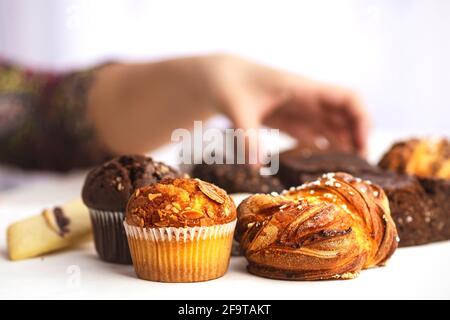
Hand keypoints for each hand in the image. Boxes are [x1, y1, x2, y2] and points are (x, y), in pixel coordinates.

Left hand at [206, 55, 369, 155]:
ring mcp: (302, 111)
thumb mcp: (238, 109)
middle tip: (359, 170)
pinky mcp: (293, 122)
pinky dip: (327, 150)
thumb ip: (247, 136)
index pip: (347, 98)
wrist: (220, 80)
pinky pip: (318, 135)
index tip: (362, 145)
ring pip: (335, 128)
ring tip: (348, 175)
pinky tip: (328, 170)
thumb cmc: (231, 86)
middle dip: (357, 140)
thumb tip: (256, 167)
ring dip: (345, 148)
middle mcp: (309, 100)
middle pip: (347, 117)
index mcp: (304, 89)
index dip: (362, 119)